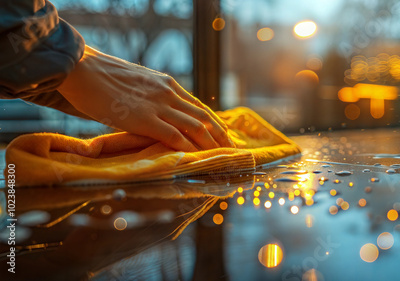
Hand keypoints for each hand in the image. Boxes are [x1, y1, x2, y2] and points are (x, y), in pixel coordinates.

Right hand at [57, 46, 232, 150]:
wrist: (82, 69)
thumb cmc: (104, 78)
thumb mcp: (139, 83)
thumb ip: (153, 96)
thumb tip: (160, 111)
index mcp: (168, 85)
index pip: (200, 107)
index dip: (216, 124)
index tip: (226, 136)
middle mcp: (169, 94)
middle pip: (204, 118)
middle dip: (221, 137)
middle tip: (232, 151)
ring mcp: (158, 106)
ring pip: (195, 127)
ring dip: (211, 145)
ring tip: (222, 158)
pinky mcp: (144, 119)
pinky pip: (174, 136)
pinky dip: (189, 148)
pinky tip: (198, 159)